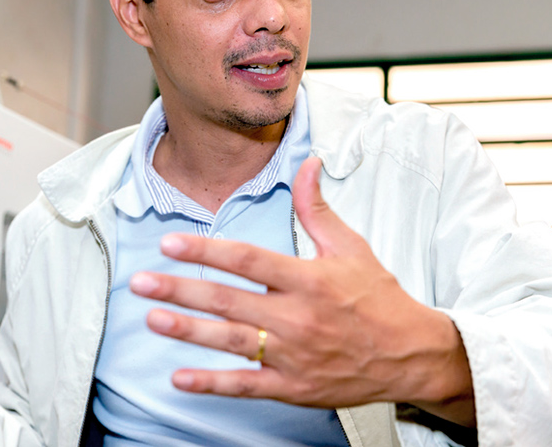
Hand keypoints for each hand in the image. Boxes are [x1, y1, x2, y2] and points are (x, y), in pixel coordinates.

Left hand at [130, 156, 474, 425]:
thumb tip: (307, 163)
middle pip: (230, 301)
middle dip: (181, 290)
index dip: (206, 251)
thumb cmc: (377, 296)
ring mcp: (295, 355)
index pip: (248, 260)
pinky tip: (179, 377)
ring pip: (232, 342)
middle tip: (140, 281)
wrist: (411, 354)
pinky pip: (247, 386)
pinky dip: (212, 382)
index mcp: (310, 279)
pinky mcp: (295, 387)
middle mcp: (299, 317)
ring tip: (152, 318)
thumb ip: (317, 208)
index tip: (169, 243)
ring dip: (188, 331)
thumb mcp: (351, 246)